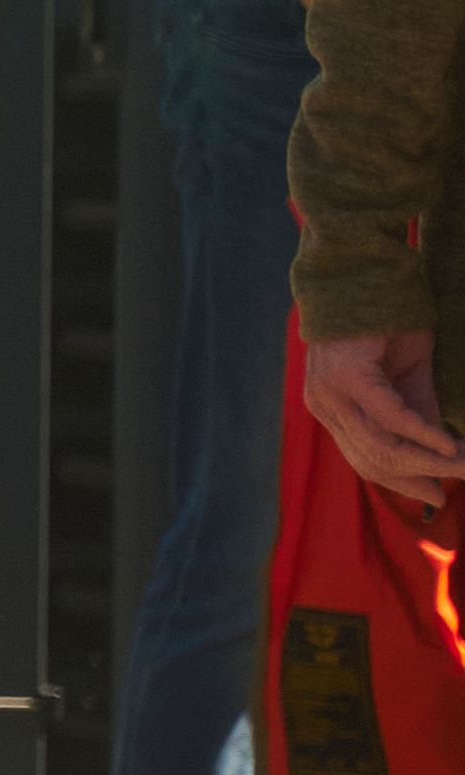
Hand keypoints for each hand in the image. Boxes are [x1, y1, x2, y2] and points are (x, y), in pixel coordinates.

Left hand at [311, 329, 464, 509]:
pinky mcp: (347, 378)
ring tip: (462, 467)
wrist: (365, 277)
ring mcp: (330, 393)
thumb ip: (416, 412)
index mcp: (332, 410)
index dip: (401, 483)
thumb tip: (439, 451)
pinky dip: (423, 434)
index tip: (435, 496)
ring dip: (428, 461)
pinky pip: (390, 418)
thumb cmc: (385, 324)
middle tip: (457, 486)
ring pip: (382, 445)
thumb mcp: (405, 376)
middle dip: (419, 477)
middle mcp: (324, 406)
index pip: (363, 461)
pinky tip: (450, 445)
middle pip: (372, 461)